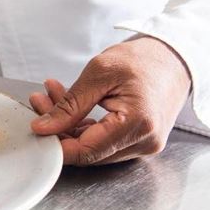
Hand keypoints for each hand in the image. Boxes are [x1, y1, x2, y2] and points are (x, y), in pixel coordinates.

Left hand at [29, 36, 190, 165]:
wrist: (174, 57)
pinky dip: (81, 124)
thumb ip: (69, 104)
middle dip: (58, 129)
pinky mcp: (136, 140)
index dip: (56, 143)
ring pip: (91, 146)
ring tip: (50, 95)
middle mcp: (143, 142)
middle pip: (87, 150)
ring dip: (66, 124)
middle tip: (39, 102)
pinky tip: (66, 104)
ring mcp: (141, 144)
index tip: (35, 127)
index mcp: (138, 124)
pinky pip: (101, 140)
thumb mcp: (99, 73)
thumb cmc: (143, 59)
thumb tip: (43, 127)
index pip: (87, 151)